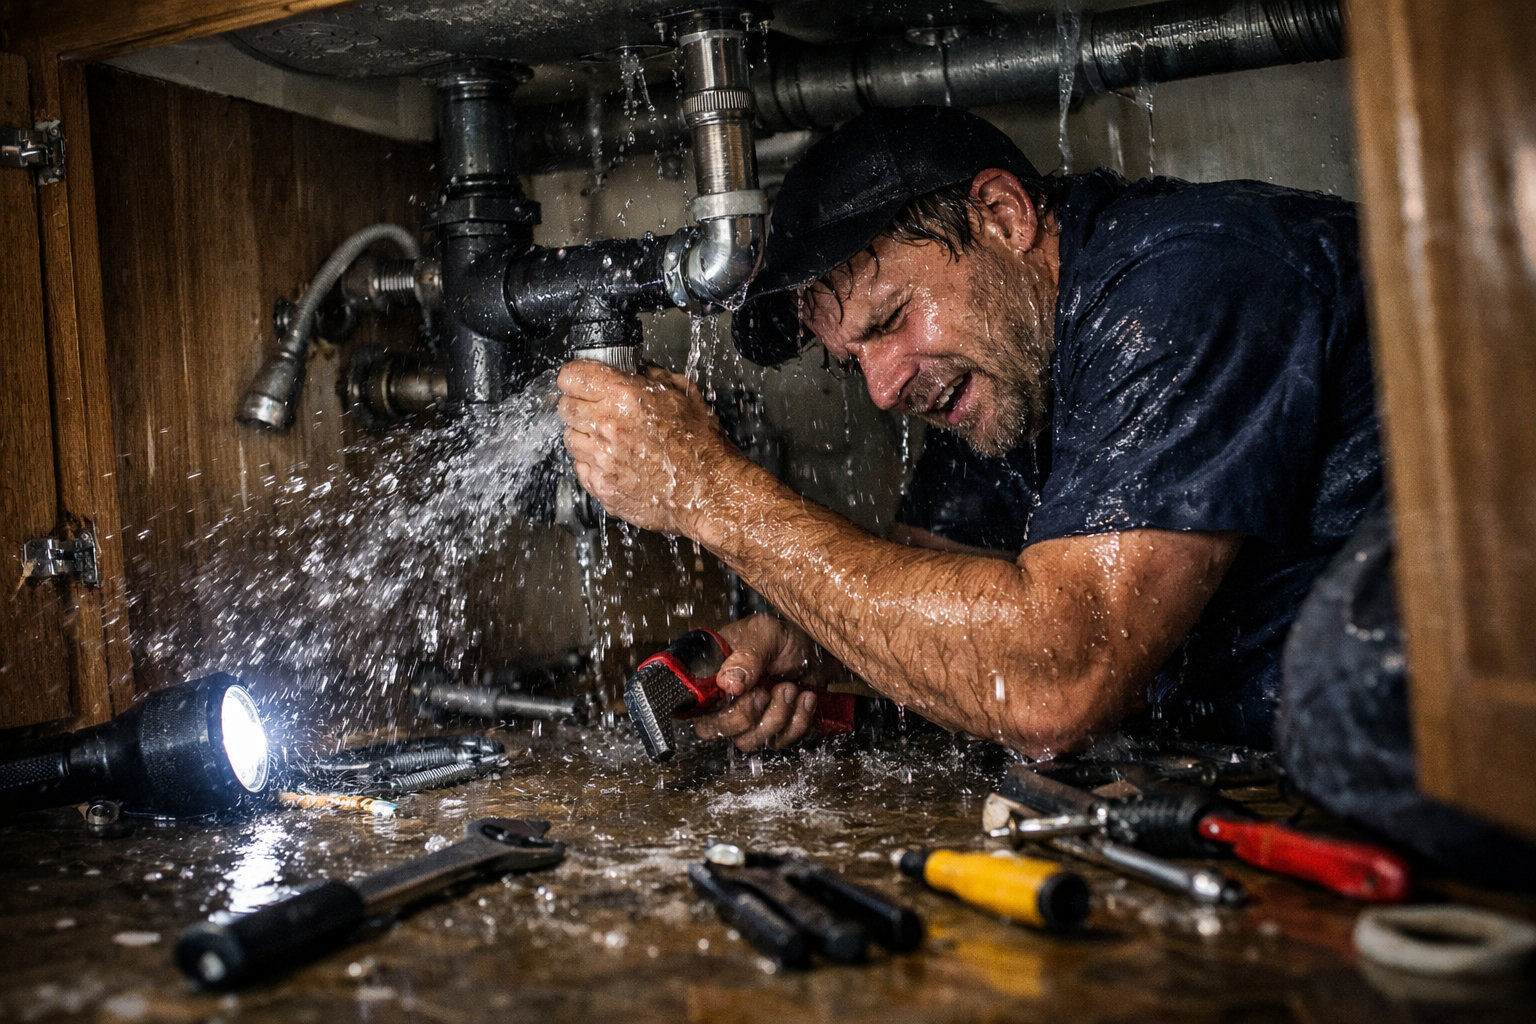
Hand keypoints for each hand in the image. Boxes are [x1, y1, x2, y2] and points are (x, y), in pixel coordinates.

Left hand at [558, 361, 749, 535]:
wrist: (709, 492)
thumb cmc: (701, 447)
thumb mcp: (684, 395)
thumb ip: (653, 377)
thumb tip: (637, 371)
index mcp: (625, 396)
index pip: (572, 376)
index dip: (575, 377)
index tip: (578, 381)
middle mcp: (607, 426)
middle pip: (566, 406)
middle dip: (579, 404)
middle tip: (596, 410)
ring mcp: (601, 459)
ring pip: (570, 438)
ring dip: (584, 435)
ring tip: (609, 439)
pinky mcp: (601, 486)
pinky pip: (580, 467)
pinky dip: (591, 463)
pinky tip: (614, 461)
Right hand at [692, 614, 847, 751]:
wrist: (818, 650)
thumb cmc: (786, 638)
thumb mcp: (766, 636)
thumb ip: (747, 657)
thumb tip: (728, 683)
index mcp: (712, 674)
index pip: (693, 705)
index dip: (716, 706)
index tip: (742, 691)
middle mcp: (724, 699)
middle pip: (715, 730)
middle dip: (747, 715)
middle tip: (767, 691)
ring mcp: (748, 716)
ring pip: (747, 741)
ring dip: (776, 717)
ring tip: (791, 689)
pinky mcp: (772, 729)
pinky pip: (777, 742)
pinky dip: (797, 722)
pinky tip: (805, 697)